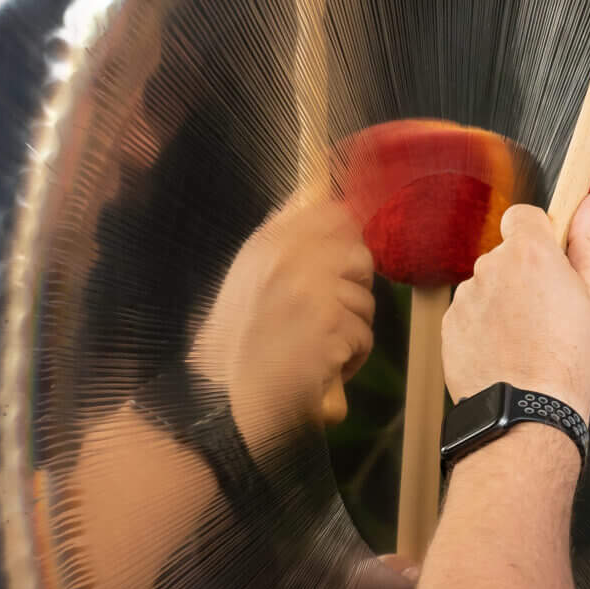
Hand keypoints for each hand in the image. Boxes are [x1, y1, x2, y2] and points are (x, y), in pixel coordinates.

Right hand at [193, 193, 375, 450]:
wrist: (225, 397)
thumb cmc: (239, 341)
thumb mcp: (249, 276)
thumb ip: (284, 237)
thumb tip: (316, 191)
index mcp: (269, 242)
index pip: (333, 213)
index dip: (346, 238)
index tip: (339, 266)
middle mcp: (290, 259)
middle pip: (360, 257)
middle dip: (352, 289)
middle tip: (324, 316)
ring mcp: (312, 291)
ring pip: (365, 302)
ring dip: (350, 329)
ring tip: (315, 345)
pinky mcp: (330, 326)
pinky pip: (363, 336)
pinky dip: (350, 358)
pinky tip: (321, 366)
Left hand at [442, 194, 589, 416]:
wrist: (527, 414)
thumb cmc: (570, 359)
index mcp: (529, 253)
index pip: (524, 215)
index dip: (541, 235)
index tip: (555, 260)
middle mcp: (489, 267)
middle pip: (507, 255)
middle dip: (525, 274)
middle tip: (551, 313)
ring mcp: (465, 298)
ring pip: (488, 286)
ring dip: (505, 302)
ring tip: (529, 340)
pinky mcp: (449, 326)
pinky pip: (471, 314)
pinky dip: (486, 327)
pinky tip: (507, 353)